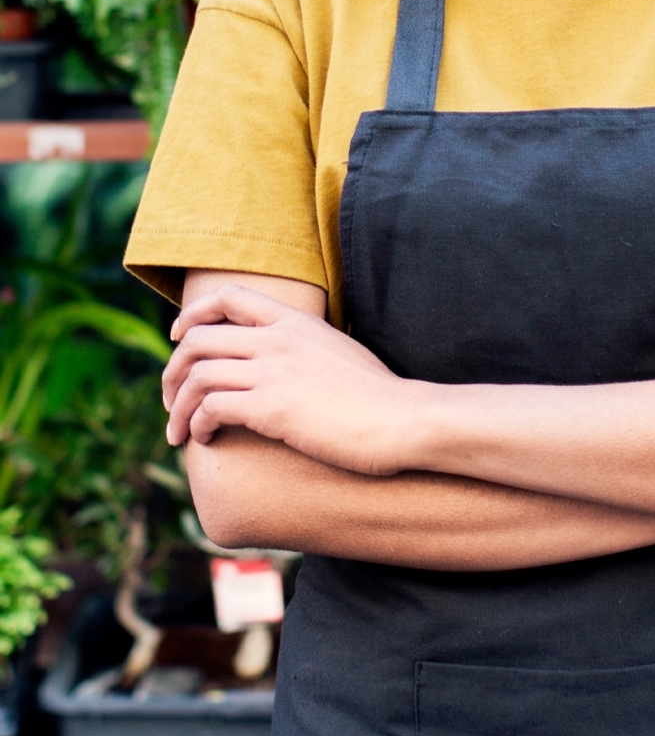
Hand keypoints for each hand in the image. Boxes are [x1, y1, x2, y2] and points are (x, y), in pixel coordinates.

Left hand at [163, 283, 423, 475]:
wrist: (402, 420)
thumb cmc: (379, 397)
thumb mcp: (339, 353)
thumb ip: (308, 349)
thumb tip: (289, 366)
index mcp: (296, 321)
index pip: (229, 296)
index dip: (194, 313)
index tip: (179, 337)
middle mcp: (279, 339)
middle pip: (199, 338)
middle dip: (173, 370)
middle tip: (171, 398)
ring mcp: (274, 371)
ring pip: (197, 374)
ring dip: (177, 405)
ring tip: (178, 432)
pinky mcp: (271, 407)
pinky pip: (211, 407)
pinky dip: (196, 423)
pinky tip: (203, 439)